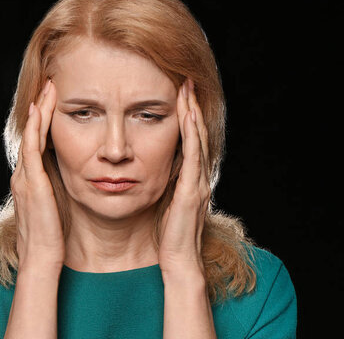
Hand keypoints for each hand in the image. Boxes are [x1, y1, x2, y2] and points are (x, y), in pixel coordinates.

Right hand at [10, 79, 64, 269]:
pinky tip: (41, 109)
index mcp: (29, 181)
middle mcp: (24, 175)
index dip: (43, 121)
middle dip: (40, 108)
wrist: (41, 258)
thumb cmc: (51, 237)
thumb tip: (70, 181)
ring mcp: (25, 176)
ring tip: (47, 89)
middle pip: (31, 133)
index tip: (53, 102)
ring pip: (31, 134)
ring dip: (39, 110)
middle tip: (49, 86)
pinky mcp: (31, 181)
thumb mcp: (53, 208)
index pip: (36, 143)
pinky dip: (35, 127)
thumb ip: (56, 192)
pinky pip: (32, 147)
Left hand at [158, 78, 210, 278]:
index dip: (184, 116)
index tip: (177, 94)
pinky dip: (191, 134)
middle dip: (190, 107)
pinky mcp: (192, 190)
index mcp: (188, 179)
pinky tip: (186, 116)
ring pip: (196, 139)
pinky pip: (192, 156)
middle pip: (195, 133)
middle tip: (185, 81)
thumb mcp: (163, 203)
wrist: (178, 261)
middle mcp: (196, 176)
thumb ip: (162, 183)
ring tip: (186, 89)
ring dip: (191, 113)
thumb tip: (147, 166)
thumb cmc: (168, 236)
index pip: (188, 140)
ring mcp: (197, 182)